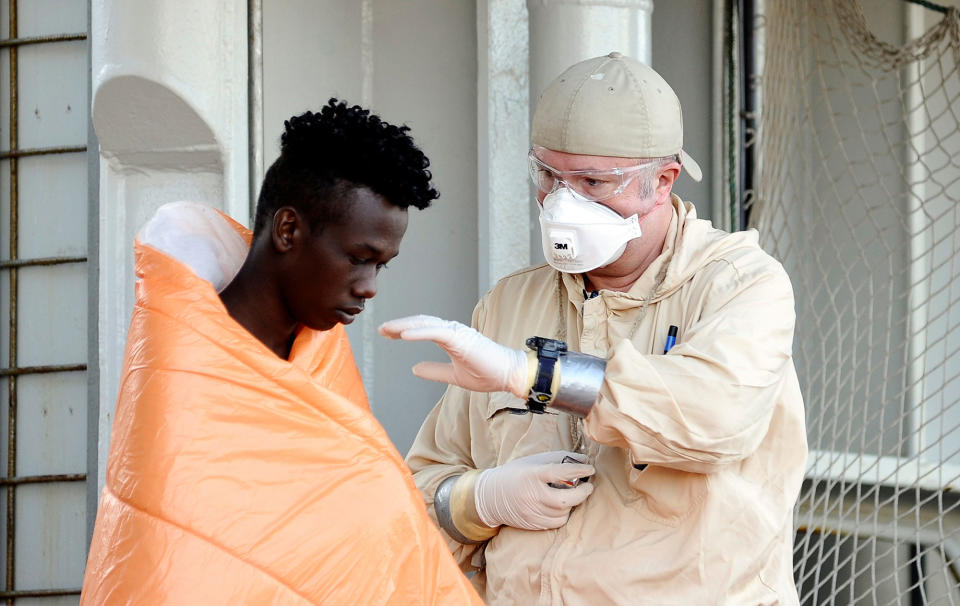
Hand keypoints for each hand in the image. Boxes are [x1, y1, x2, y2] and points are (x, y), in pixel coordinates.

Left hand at [378, 315, 529, 397]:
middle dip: (399, 325)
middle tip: (381, 329)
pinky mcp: (461, 338)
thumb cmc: (487, 374)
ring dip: (404, 325)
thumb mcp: (453, 376)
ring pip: (425, 324)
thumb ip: (435, 371)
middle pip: (421, 322)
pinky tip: (404, 336)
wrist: (509, 375)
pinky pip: (436, 332)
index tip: (388, 334)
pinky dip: (419, 332)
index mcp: (451, 337)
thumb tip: (414, 369)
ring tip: (387, 330)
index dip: (405, 330)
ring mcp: (457, 333)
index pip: (423, 328)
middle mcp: (453, 331)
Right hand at [475, 451, 594, 529]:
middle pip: (566, 499)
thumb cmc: (515, 474)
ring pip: (563, 512)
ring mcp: (532, 511)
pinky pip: (557, 522)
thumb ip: (557, 459)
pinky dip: (563, 514)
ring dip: (573, 503)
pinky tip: (561, 506)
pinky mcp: (533, 523)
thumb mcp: (533, 461)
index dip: (579, 470)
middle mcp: (532, 495)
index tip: (590, 468)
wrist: (491, 496)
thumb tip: (584, 459)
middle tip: (589, 486)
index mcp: (532, 475)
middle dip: (583, 493)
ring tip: (573, 494)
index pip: (561, 472)